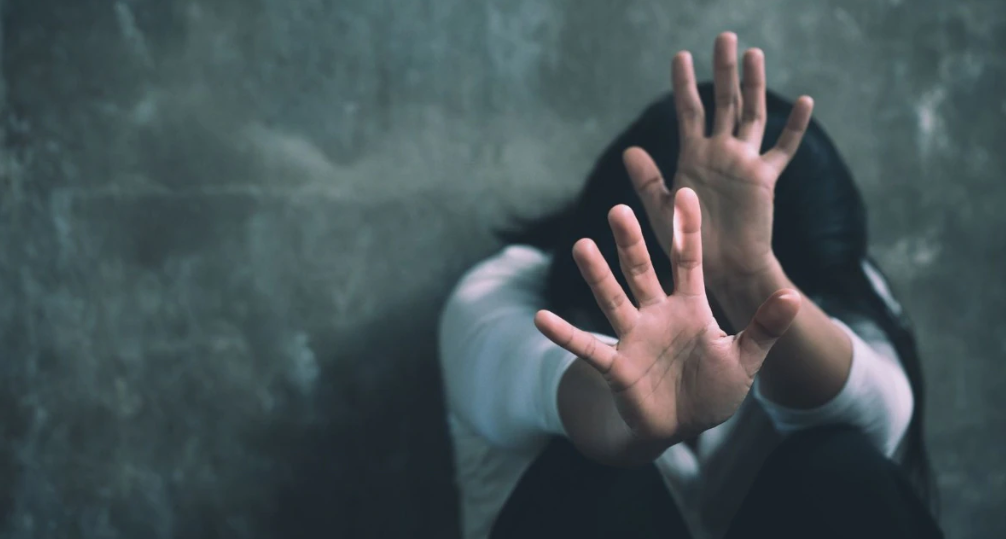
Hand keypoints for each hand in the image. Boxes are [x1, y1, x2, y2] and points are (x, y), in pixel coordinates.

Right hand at [534, 189, 800, 444]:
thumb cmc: (714, 388)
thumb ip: (764, 328)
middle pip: (642, 271)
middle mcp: (657, 314)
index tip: (685, 193)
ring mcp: (634, 337)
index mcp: (689, 307)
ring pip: (613, 299)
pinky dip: (565, 334)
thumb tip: (791, 296)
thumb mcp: (745, 359)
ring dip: (597, 275)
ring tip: (580, 245)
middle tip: (619, 209)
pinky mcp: (616, 366)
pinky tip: (542, 318)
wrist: (684, 425)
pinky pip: (588, 347)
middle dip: (631, 242)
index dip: (687, 230)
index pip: (688, 261)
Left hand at [624, 32, 813, 283]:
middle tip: (724, 36)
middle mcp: (720, 153)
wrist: (718, 270)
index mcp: (693, 156)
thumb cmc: (687, 243)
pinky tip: (805, 101)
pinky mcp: (763, 179)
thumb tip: (629, 150)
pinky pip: (783, 149)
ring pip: (751, 114)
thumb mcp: (660, 209)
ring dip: (754, 85)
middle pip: (723, 101)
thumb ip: (648, 180)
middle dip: (723, 70)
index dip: (684, 83)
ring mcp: (744, 162)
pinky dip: (794, 127)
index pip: (689, 110)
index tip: (680, 55)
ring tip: (753, 54)